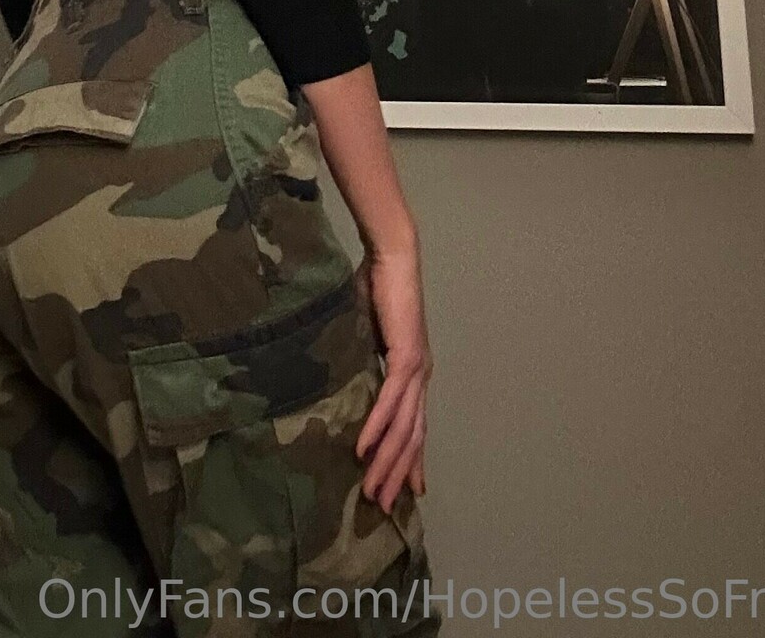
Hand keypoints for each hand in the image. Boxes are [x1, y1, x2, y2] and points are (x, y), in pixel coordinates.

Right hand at [353, 247, 432, 513]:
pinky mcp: (405, 356)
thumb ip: (363, 356)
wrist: (392, 257)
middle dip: (398, 475)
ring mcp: (416, 368)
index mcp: (414, 372)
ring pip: (404, 427)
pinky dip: (378, 428)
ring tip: (373, 491)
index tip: (410, 491)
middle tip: (384, 507)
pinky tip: (365, 451)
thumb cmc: (378, 287)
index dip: (413, 460)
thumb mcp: (368, 333)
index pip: (416, 426)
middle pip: (412, 437)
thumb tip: (344, 375)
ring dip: (387, 463)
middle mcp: (420, 376)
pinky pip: (389, 401)